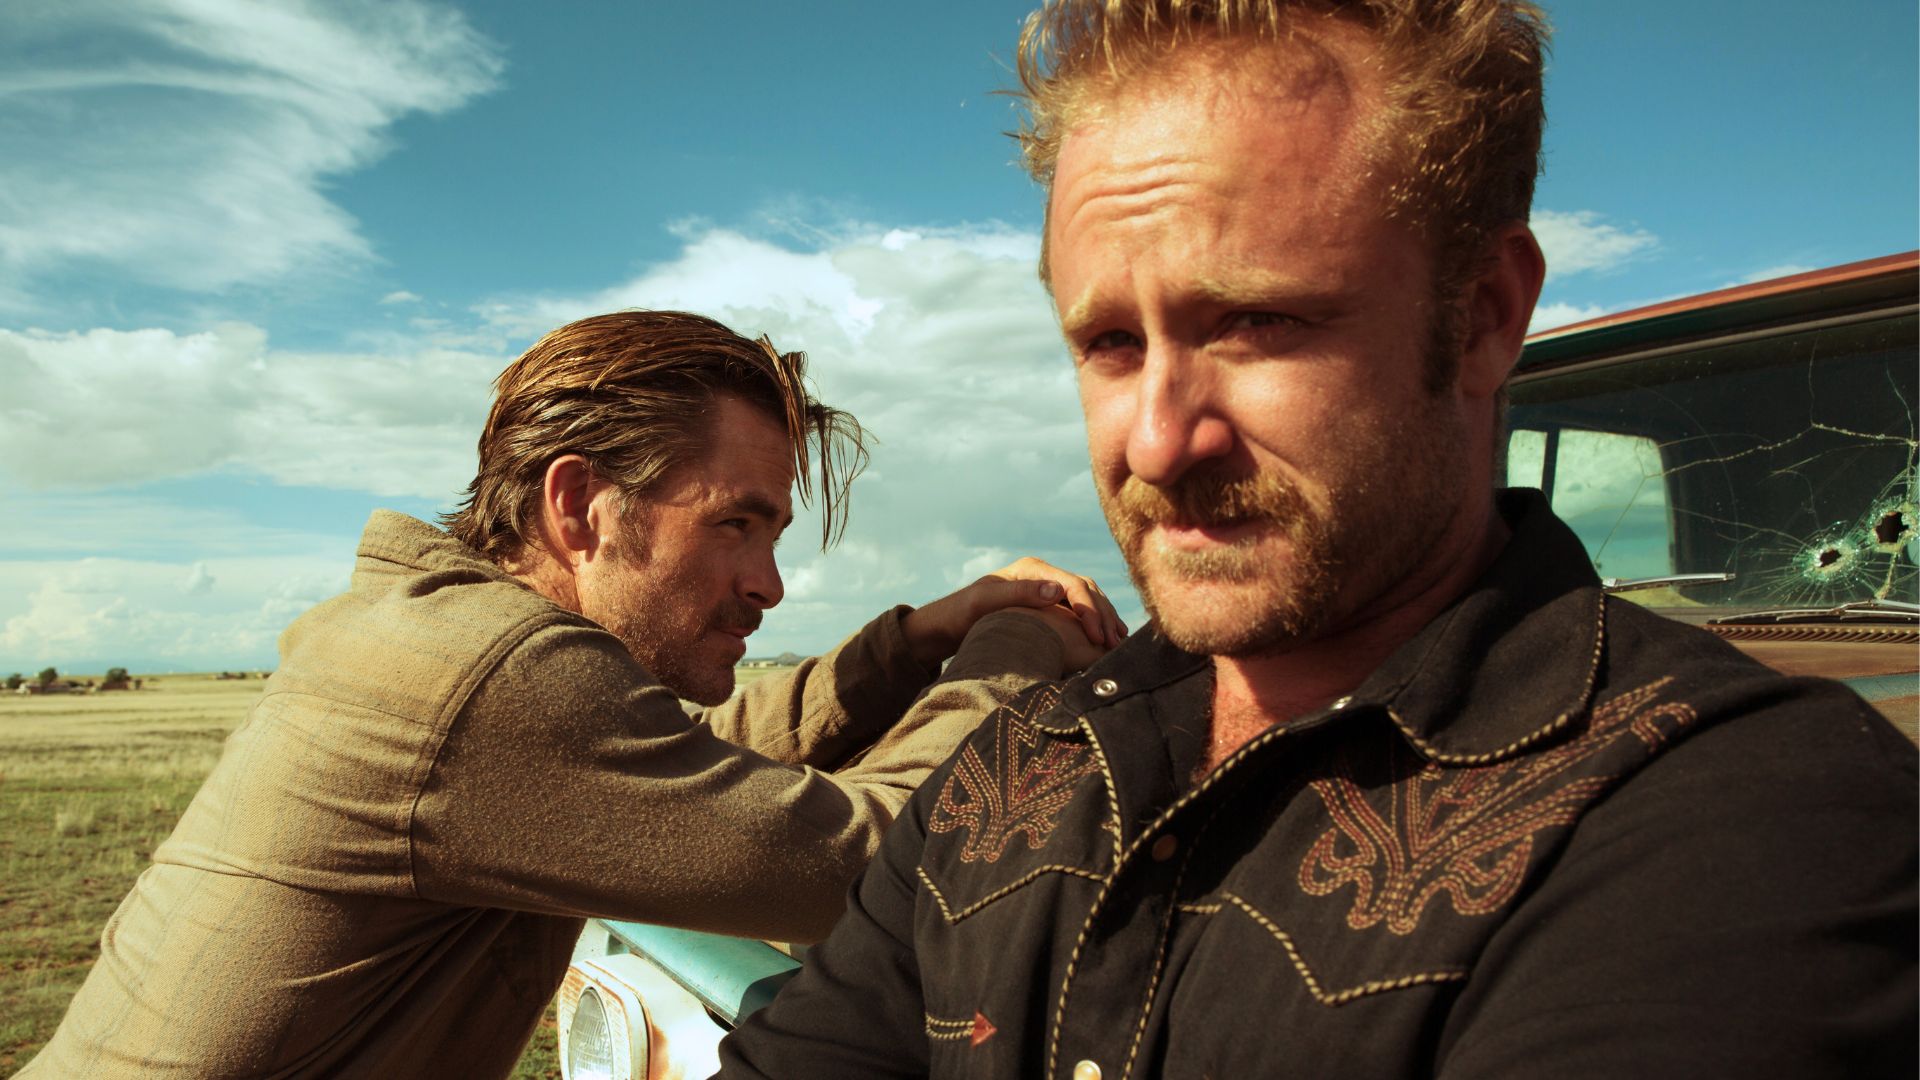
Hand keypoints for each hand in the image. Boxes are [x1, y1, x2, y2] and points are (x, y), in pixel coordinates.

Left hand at [901, 556, 1125, 667]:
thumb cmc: (962, 615)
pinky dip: (1097, 622)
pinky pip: (1081, 610)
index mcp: (1031, 569)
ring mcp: (1047, 588)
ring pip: (1088, 598)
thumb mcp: (984, 603)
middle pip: (1086, 589)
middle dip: (1102, 615)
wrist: (949, 624)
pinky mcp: (1049, 605)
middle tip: (1112, 643)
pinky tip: (1107, 639)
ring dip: (1105, 618)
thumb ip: (1019, 594)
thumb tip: (1058, 590)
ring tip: (1117, 642)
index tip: (1096, 636)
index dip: (1089, 609)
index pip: (1072, 584)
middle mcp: (1043, 575)